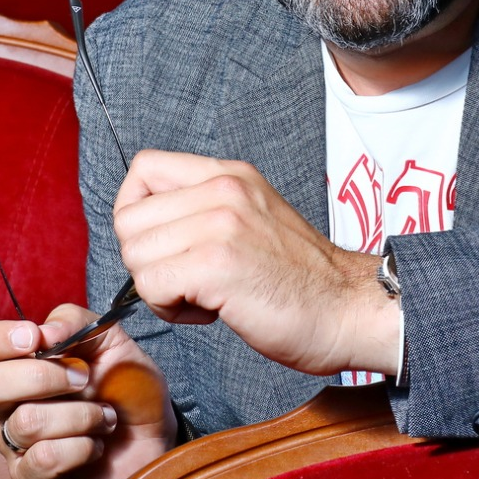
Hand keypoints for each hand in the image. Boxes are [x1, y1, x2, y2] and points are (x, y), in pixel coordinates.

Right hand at [0, 303, 175, 478]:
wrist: (153, 438)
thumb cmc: (125, 388)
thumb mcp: (111, 341)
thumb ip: (76, 322)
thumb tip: (44, 332)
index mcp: (15, 364)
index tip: (34, 337)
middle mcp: (4, 404)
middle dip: (45, 377)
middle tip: (85, 379)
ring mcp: (14, 444)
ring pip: (27, 422)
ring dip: (82, 415)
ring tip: (104, 416)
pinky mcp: (30, 478)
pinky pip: (44, 458)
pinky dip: (83, 447)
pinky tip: (96, 444)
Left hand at [113, 150, 400, 376]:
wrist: (349, 310)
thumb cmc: (302, 281)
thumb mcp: (254, 218)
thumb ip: (206, 210)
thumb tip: (148, 226)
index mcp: (230, 175)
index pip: (143, 168)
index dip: (137, 211)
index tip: (162, 245)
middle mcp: (223, 188)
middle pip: (128, 218)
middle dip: (146, 260)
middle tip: (187, 280)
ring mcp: (220, 223)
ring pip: (135, 254)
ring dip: (158, 288)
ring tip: (203, 296)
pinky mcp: (217, 263)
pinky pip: (151, 286)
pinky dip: (170, 309)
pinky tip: (210, 310)